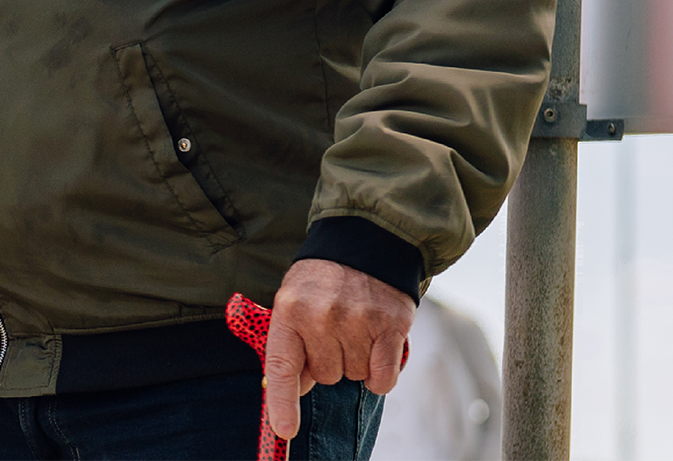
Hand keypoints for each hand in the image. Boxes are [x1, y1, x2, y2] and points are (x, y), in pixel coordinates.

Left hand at [261, 259, 413, 440]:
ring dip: (356, 361)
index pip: (283, 368)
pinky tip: (378, 348)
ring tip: (356, 327)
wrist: (367, 241)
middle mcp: (321, 318)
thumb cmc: (324, 281)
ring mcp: (357, 321)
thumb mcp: (294, 302)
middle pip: (325, 377)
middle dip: (330, 361)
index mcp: (290, 312)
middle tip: (335, 330)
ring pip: (354, 376)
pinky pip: (382, 378)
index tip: (284, 431)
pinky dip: (381, 375)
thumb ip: (292, 346)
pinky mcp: (390, 325)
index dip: (282, 404)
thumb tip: (296, 389)